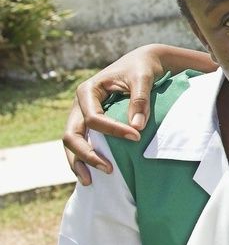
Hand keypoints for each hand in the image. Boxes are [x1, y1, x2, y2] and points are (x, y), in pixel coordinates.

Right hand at [62, 46, 167, 184]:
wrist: (142, 62)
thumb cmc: (142, 68)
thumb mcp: (143, 78)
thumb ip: (140, 100)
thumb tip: (137, 126)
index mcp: (88, 90)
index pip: (94, 118)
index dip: (113, 131)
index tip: (136, 137)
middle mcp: (80, 104)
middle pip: (72, 134)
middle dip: (86, 154)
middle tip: (108, 170)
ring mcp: (82, 115)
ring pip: (71, 142)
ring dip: (78, 162)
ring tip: (90, 182)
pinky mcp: (89, 123)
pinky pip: (81, 143)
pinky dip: (83, 159)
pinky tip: (91, 175)